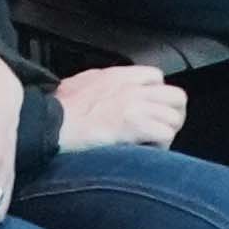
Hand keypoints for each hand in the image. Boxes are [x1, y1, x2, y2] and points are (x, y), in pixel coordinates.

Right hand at [47, 63, 187, 149]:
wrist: (52, 124)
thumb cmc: (59, 110)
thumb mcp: (79, 84)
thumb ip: (98, 83)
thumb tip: (101, 91)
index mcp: (118, 76)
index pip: (157, 78)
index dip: (157, 97)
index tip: (148, 112)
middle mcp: (132, 87)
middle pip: (176, 96)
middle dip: (172, 115)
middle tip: (158, 129)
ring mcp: (135, 105)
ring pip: (175, 116)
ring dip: (167, 132)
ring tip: (153, 144)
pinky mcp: (135, 125)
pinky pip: (166, 133)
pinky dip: (161, 146)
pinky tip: (147, 151)